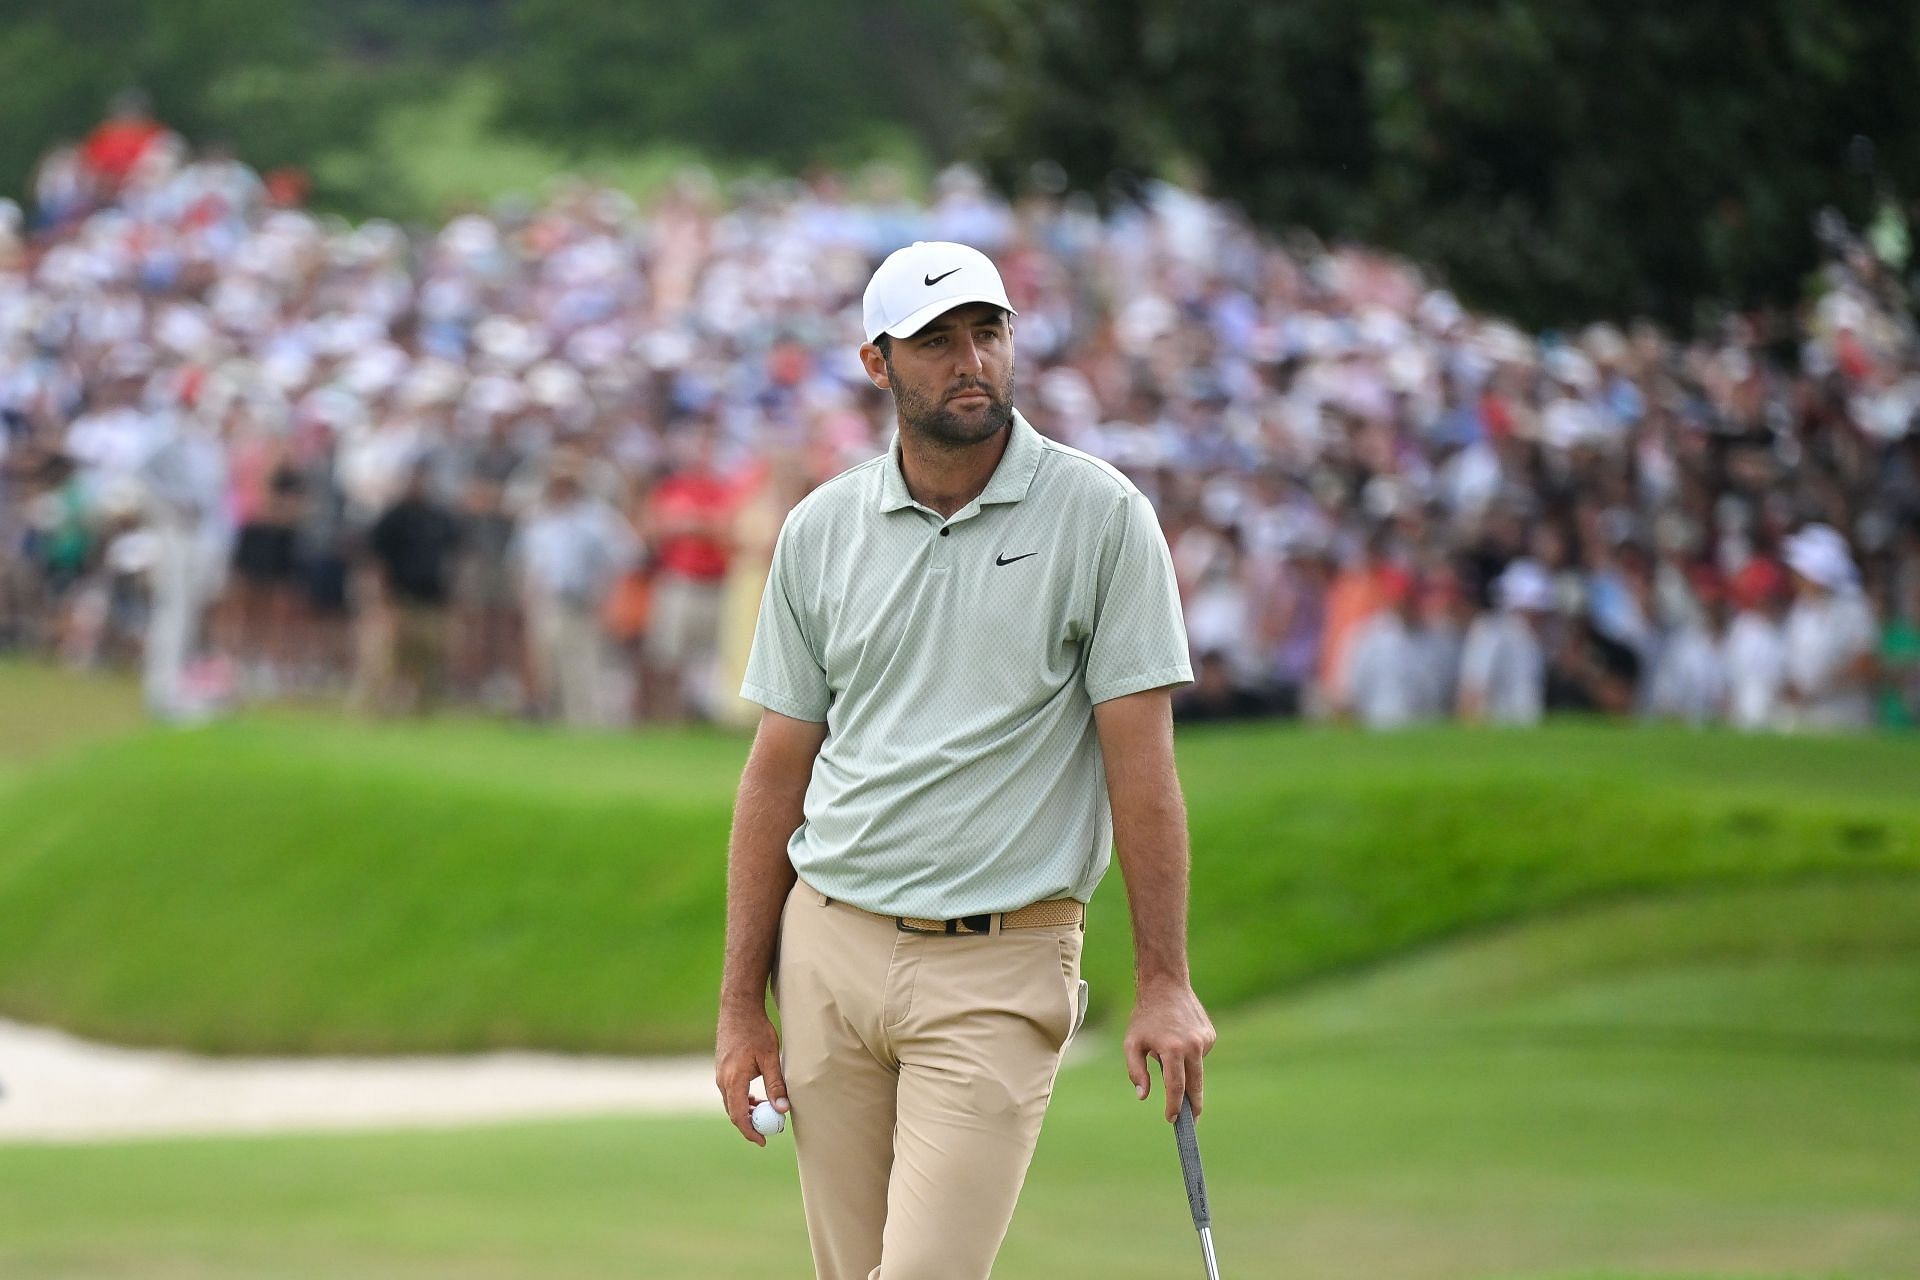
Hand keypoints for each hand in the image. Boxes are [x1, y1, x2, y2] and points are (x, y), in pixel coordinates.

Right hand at [714, 1003, 789, 1146]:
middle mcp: (722, 1080)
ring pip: (731, 1102)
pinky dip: (742, 1099)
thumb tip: (782, 1110)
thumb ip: (776, 1084)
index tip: (763, 1141)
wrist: (738, 1009)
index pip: (738, 1115)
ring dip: (747, 1111)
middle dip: (750, 1124)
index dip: (750, 1131)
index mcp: (733, 1079)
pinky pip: (730, 1092)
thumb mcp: (771, 1057)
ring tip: (766, 1112)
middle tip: (769, 1130)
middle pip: (733, 1112)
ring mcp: (719, 1074)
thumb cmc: (756, 1031)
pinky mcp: (721, 1069)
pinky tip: (756, 1097)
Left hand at [1124, 979, 1216, 1121]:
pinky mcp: (1210, 1036)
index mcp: (1172, 1049)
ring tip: (1169, 1055)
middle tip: (1191, 1122)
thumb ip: (1136, 1071)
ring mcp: (1204, 1040)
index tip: (1171, 1119)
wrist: (1165, 985)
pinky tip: (1179, 1040)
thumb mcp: (1132, 1043)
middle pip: (1195, 1086)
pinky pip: (1200, 1056)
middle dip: (1194, 1106)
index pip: (1176, 1087)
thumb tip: (1143, 1095)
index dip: (1174, 1106)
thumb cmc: (1145, 1017)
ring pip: (1198, 1070)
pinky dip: (1190, 1056)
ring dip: (1188, 1074)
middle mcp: (1192, 1046)